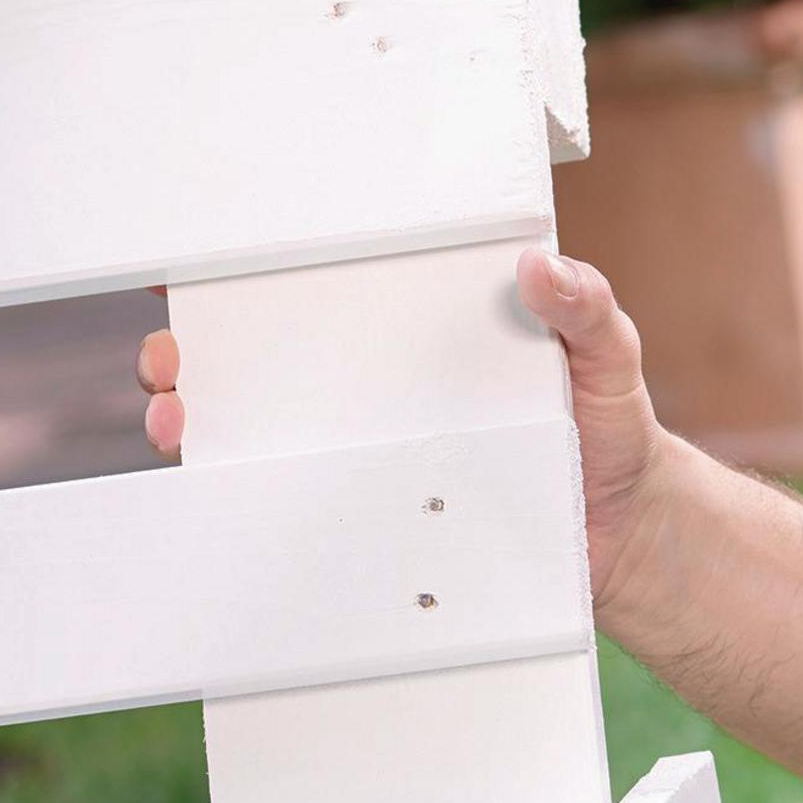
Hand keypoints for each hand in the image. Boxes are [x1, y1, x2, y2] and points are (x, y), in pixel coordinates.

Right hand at [133, 249, 667, 615]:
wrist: (627, 537)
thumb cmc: (610, 429)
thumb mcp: (606, 356)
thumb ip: (584, 309)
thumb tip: (541, 268)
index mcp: (418, 333)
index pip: (321, 291)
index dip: (249, 276)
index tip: (196, 265)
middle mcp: (378, 391)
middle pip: (260, 362)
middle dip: (195, 354)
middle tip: (175, 360)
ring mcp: (370, 454)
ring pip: (259, 435)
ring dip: (203, 426)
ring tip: (184, 425)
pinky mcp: (379, 515)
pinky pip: (300, 506)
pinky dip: (248, 501)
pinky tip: (221, 496)